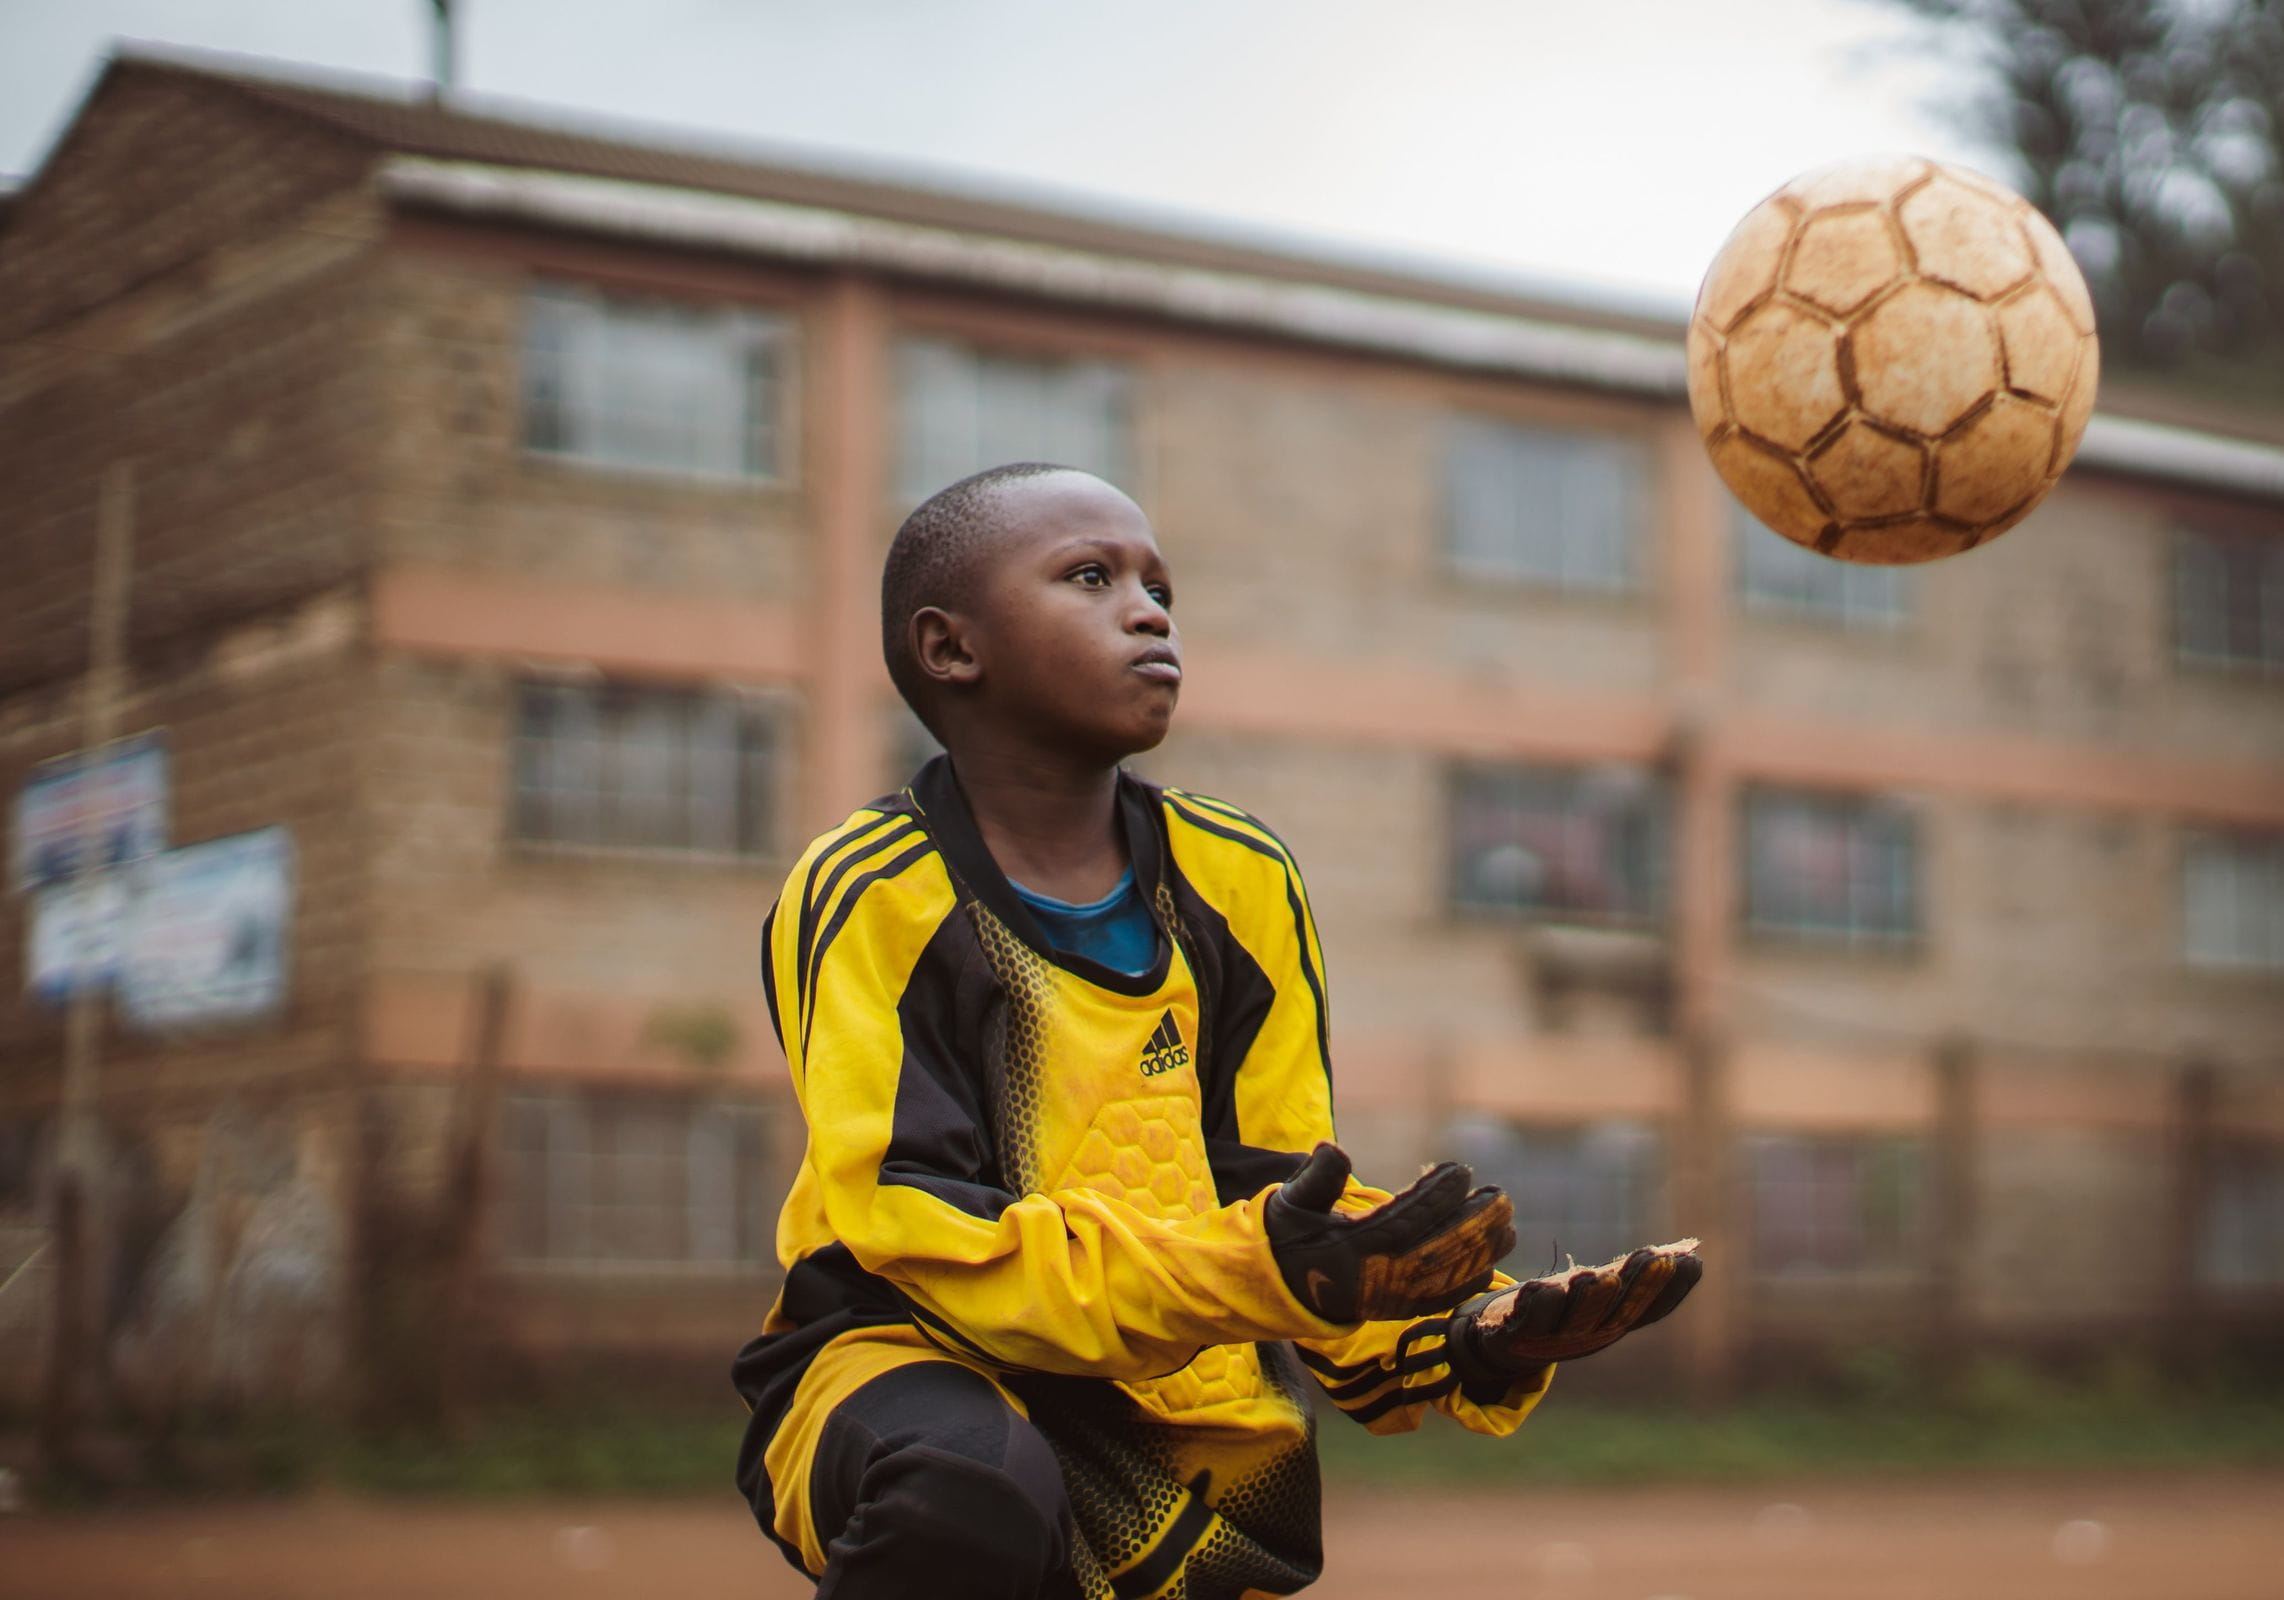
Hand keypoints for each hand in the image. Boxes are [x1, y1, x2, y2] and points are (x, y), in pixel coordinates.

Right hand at [1264, 1143, 1515, 1322]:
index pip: (1401, 1220)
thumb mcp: (1289, 1201)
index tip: (1461, 1171)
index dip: (1434, 1197)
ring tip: (1509, 1227)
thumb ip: (1315, 1178)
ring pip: (1441, 1279)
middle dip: (1470, 1226)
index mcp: (1346, 1250)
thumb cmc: (1285, 1234)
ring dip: (1479, 1254)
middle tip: (1501, 1198)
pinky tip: (1492, 1267)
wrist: (1275, 1287)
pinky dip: (1464, 1287)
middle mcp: (1370, 1280)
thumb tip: (1333, 1149)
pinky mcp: (1392, 1311)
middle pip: (1432, 1253)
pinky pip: (1435, 1301)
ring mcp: (1384, 1300)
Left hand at [1449, 1239, 1701, 1379]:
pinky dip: (1537, 1301)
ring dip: (1590, 1297)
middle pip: (1619, 1310)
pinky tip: (1543, 1286)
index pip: (1651, 1308)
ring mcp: (1556, 1338)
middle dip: (1639, 1284)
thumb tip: (1688, 1249)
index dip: (1673, 1287)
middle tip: (1657, 1257)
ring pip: (1577, 1317)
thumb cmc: (1561, 1309)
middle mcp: (1591, 1334)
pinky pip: (1530, 1319)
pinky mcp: (1518, 1336)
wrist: (1503, 1342)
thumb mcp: (1601, 1291)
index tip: (1692, 1260)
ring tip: (1599, 1275)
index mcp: (1614, 1322)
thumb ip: (1633, 1274)